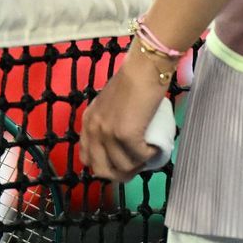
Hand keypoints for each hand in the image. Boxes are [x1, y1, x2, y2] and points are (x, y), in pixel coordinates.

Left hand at [78, 45, 171, 182]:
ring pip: (123, 169)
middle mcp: (93, 129)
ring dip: (139, 165)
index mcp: (88, 122)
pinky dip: (150, 156)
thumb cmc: (133, 82)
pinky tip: (155, 146)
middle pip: (102, 170)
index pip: (87, 158)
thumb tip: (119, 147)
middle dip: (121, 173)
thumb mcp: (110, 106)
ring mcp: (107, 133)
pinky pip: (139, 158)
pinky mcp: (125, 135)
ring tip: (149, 151)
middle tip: (137, 163)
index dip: (106, 165)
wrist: (144, 68)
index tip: (122, 160)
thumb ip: (108, 123)